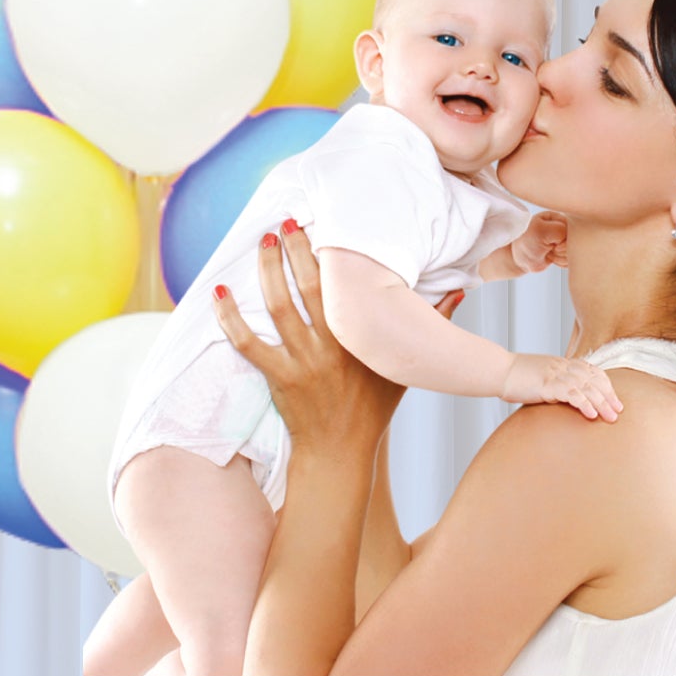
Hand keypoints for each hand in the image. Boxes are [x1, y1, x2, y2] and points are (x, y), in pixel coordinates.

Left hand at [213, 223, 463, 455]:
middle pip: (308, 286)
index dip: (333, 254)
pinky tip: (219, 293)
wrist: (340, 454)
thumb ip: (430, 324)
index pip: (344, 286)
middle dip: (297, 249)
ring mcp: (301, 361)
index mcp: (359, 337)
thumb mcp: (404, 366)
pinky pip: (247, 343)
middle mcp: (330, 345)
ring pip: (278, 307)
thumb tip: (456, 291)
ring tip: (262, 241)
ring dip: (267, 270)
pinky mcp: (278, 377)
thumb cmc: (373, 408)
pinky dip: (229, 317)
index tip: (327, 225)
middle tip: (288, 221)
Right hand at [499, 353, 622, 421]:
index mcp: (563, 363)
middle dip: (608, 396)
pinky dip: (583, 403)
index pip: (593, 371)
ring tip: (610, 417)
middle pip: (593, 379)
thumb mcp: (543, 377)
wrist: (499, 371)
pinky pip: (570, 393)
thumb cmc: (518, 377)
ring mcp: (555, 374)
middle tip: (618, 412)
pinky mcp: (546, 384)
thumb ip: (557, 383)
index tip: (616, 401)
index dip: (606, 386)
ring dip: (601, 402)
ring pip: (586, 386)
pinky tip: (591, 414)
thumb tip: (569, 398)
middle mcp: (562, 366)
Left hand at [510, 210, 568, 272]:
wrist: (519, 258)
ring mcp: (564, 240)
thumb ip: (559, 229)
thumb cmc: (526, 242)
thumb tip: (571, 239)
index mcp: (558, 217)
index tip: (555, 245)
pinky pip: (571, 259)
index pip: (574, 228)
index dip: (565, 240)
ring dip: (561, 257)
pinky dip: (561, 262)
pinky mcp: (564, 251)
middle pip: (576, 241)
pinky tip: (551, 258)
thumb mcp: (540, 231)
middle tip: (551, 249)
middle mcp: (563, 227)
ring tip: (549, 253)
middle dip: (563, 250)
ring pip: (574, 251)